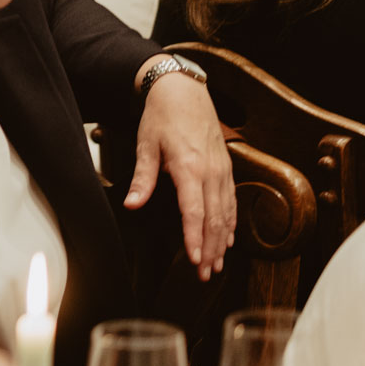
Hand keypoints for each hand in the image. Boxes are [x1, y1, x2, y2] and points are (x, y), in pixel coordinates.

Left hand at [127, 59, 236, 278]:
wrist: (184, 91)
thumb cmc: (162, 116)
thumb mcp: (145, 144)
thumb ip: (143, 177)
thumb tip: (133, 204)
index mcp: (190, 167)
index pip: (194, 211)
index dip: (195, 238)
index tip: (194, 260)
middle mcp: (211, 172)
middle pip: (214, 219)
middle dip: (210, 249)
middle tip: (205, 274)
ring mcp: (222, 170)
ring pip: (226, 213)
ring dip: (221, 242)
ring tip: (217, 265)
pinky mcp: (226, 168)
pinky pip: (232, 201)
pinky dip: (230, 223)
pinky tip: (227, 240)